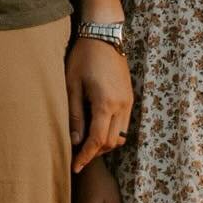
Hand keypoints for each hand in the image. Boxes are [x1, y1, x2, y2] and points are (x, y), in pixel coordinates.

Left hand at [66, 32, 132, 170]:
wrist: (104, 35)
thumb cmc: (83, 57)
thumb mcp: (72, 85)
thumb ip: (75, 115)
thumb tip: (75, 141)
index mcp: (106, 104)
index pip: (97, 141)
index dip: (86, 157)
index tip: (75, 167)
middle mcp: (122, 106)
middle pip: (110, 143)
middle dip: (94, 153)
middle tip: (77, 156)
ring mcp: (129, 102)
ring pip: (119, 136)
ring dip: (104, 144)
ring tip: (85, 144)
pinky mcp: (130, 98)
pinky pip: (124, 125)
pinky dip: (111, 133)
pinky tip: (96, 129)